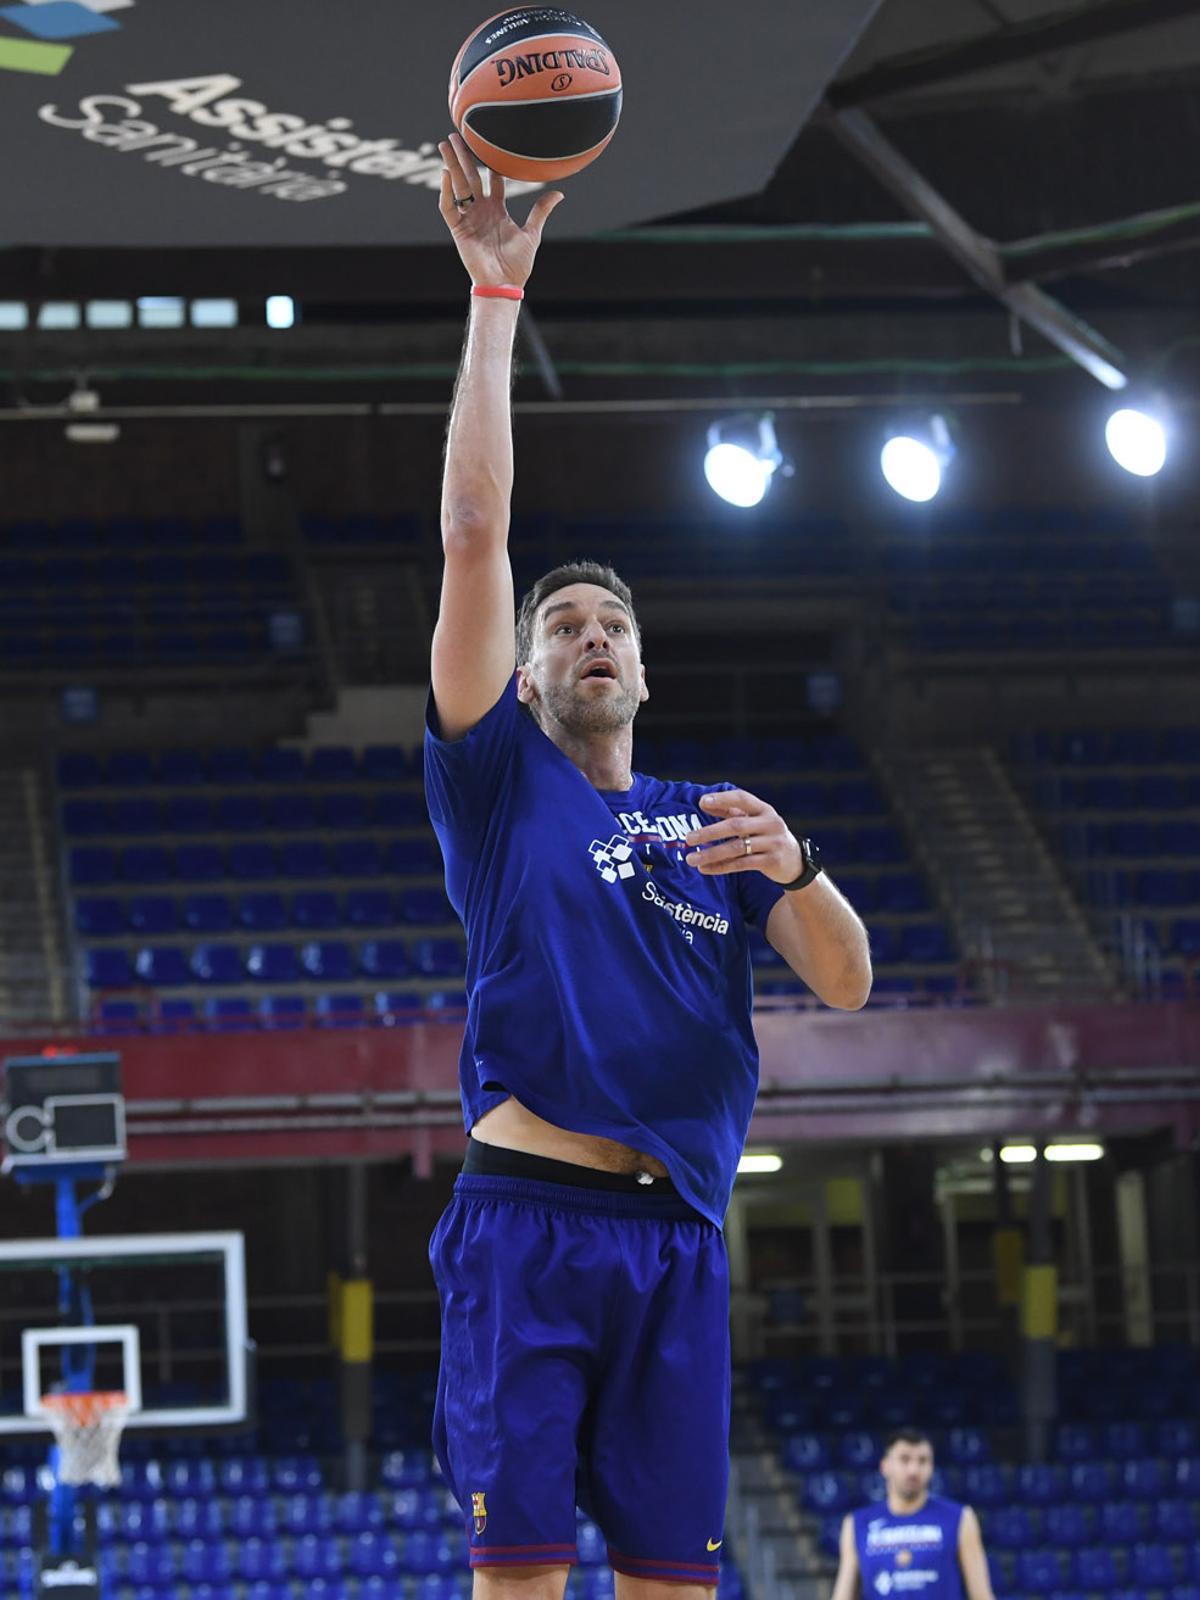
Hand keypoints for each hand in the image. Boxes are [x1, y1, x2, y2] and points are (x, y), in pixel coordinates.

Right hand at [438, 131, 563, 289]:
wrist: (505, 284)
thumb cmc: (518, 264)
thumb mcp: (532, 233)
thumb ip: (541, 211)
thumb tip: (558, 193)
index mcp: (497, 211)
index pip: (492, 181)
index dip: (491, 164)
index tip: (490, 144)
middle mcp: (481, 211)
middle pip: (471, 178)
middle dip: (464, 157)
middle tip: (456, 135)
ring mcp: (469, 219)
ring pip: (457, 186)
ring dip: (451, 165)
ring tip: (445, 144)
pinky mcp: (459, 230)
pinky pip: (449, 208)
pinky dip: (446, 192)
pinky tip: (445, 174)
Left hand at [684, 789, 804, 883]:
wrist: (795, 862)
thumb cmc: (767, 836)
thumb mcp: (754, 821)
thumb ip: (731, 811)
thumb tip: (703, 802)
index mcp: (764, 809)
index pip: (742, 798)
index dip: (722, 799)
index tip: (701, 802)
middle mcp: (771, 823)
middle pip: (736, 825)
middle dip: (710, 832)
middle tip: (689, 838)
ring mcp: (773, 843)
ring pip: (737, 848)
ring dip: (711, 854)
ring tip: (691, 859)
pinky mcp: (772, 862)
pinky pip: (741, 864)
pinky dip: (721, 867)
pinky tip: (705, 869)